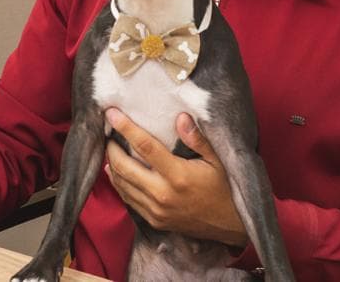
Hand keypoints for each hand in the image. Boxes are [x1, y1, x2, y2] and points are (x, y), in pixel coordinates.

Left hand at [104, 108, 247, 246]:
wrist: (231, 226)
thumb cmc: (225, 189)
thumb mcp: (217, 160)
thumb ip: (198, 139)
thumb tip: (180, 117)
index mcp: (178, 176)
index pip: (145, 146)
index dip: (126, 128)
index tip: (112, 113)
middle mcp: (162, 194)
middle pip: (124, 167)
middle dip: (111, 148)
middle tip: (108, 132)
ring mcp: (156, 210)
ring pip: (122, 184)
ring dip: (112, 164)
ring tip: (110, 148)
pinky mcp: (154, 221)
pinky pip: (128, 200)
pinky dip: (118, 183)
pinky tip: (116, 172)